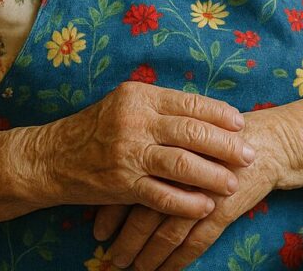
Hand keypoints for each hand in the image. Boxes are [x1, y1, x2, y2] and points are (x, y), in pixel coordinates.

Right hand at [42, 82, 255, 218]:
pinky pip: (161, 195)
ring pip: (181, 164)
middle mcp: (135, 121)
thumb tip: (208, 111)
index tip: (241, 124)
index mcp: (140, 96)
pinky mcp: (121, 184)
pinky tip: (205, 206)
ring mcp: (128, 153)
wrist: (52, 158)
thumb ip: (161, 106)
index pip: (190, 103)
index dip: (220, 114)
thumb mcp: (126, 104)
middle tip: (249, 154)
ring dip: (212, 175)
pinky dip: (186, 202)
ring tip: (232, 183)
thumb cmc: (97, 128)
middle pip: (192, 132)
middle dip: (225, 145)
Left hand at [95, 108, 290, 269]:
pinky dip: (177, 260)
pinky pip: (194, 242)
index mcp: (168, 148)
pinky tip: (165, 270)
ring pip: (167, 232)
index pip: (130, 183)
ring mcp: (202, 192)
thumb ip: (159, 147)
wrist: (267, 143)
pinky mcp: (222, 209)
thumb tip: (123, 170)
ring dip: (148, 255)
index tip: (98, 230)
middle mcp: (182, 171)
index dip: (111, 209)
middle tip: (111, 257)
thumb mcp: (188, 133)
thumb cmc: (224, 137)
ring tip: (134, 268)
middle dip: (126, 239)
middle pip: (144, 211)